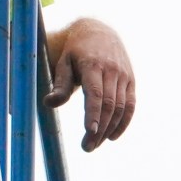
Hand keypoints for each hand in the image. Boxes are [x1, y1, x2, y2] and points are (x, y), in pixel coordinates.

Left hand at [47, 17, 134, 149]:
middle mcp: (112, 71)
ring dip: (109, 129)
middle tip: (87, 148)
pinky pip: (130, 105)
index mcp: (93, 65)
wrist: (100, 32)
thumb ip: (60, 84)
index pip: (96, 93)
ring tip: (95, 145)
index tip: (90, 132)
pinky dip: (124, 122)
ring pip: (120, 108)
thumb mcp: (64, 63)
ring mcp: (124, 76)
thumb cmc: (76, 51)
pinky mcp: (131, 81)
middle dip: (99, 129)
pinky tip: (113, 136)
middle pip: (109, 105)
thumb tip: (49, 103)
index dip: (94, 113)